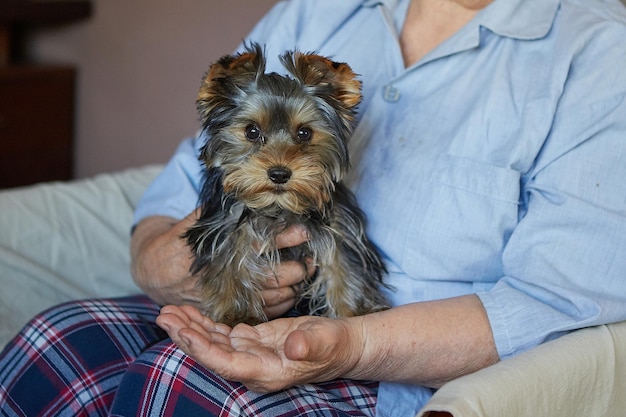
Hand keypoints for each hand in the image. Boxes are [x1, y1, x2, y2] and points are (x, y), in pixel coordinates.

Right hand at [132, 213, 314, 312]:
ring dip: (294, 285)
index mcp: (217, 254)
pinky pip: (264, 311)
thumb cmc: (177, 243)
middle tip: (312, 256)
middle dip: (297, 267)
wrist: (155, 274)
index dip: (284, 237)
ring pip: (272, 297)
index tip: (303, 229)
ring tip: (308, 269)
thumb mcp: (192, 222)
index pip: (259, 245)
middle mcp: (225, 280)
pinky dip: (283, 302)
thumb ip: (218, 211)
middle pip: (272, 276)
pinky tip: (293, 289)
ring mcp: (228, 299)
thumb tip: (242, 187)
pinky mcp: (229, 312)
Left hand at [157, 304, 362, 391]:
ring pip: (212, 342)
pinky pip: (221, 333)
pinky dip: (204, 323)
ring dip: (190, 327)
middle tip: (163, 314)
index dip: (202, 349)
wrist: (342, 346)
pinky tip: (189, 312)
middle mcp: (251, 366)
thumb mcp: (325, 342)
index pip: (225, 364)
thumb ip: (308, 346)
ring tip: (168, 310)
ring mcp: (249, 353)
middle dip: (185, 336)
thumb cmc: (335, 345)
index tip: (182, 331)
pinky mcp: (251, 340)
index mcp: (266, 372)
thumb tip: (292, 347)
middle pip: (210, 353)